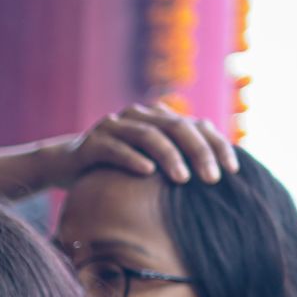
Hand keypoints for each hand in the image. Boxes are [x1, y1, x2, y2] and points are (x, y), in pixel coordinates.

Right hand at [62, 102, 238, 185]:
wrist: (63, 165)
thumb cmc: (114, 169)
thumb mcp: (148, 163)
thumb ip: (175, 162)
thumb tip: (215, 178)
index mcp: (158, 118)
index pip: (196, 126)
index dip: (217, 146)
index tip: (233, 171)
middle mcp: (139, 116)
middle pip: (177, 127)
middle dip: (199, 152)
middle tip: (212, 179)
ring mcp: (113, 126)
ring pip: (149, 135)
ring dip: (169, 156)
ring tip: (183, 179)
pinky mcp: (92, 142)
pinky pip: (116, 148)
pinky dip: (133, 159)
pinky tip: (147, 172)